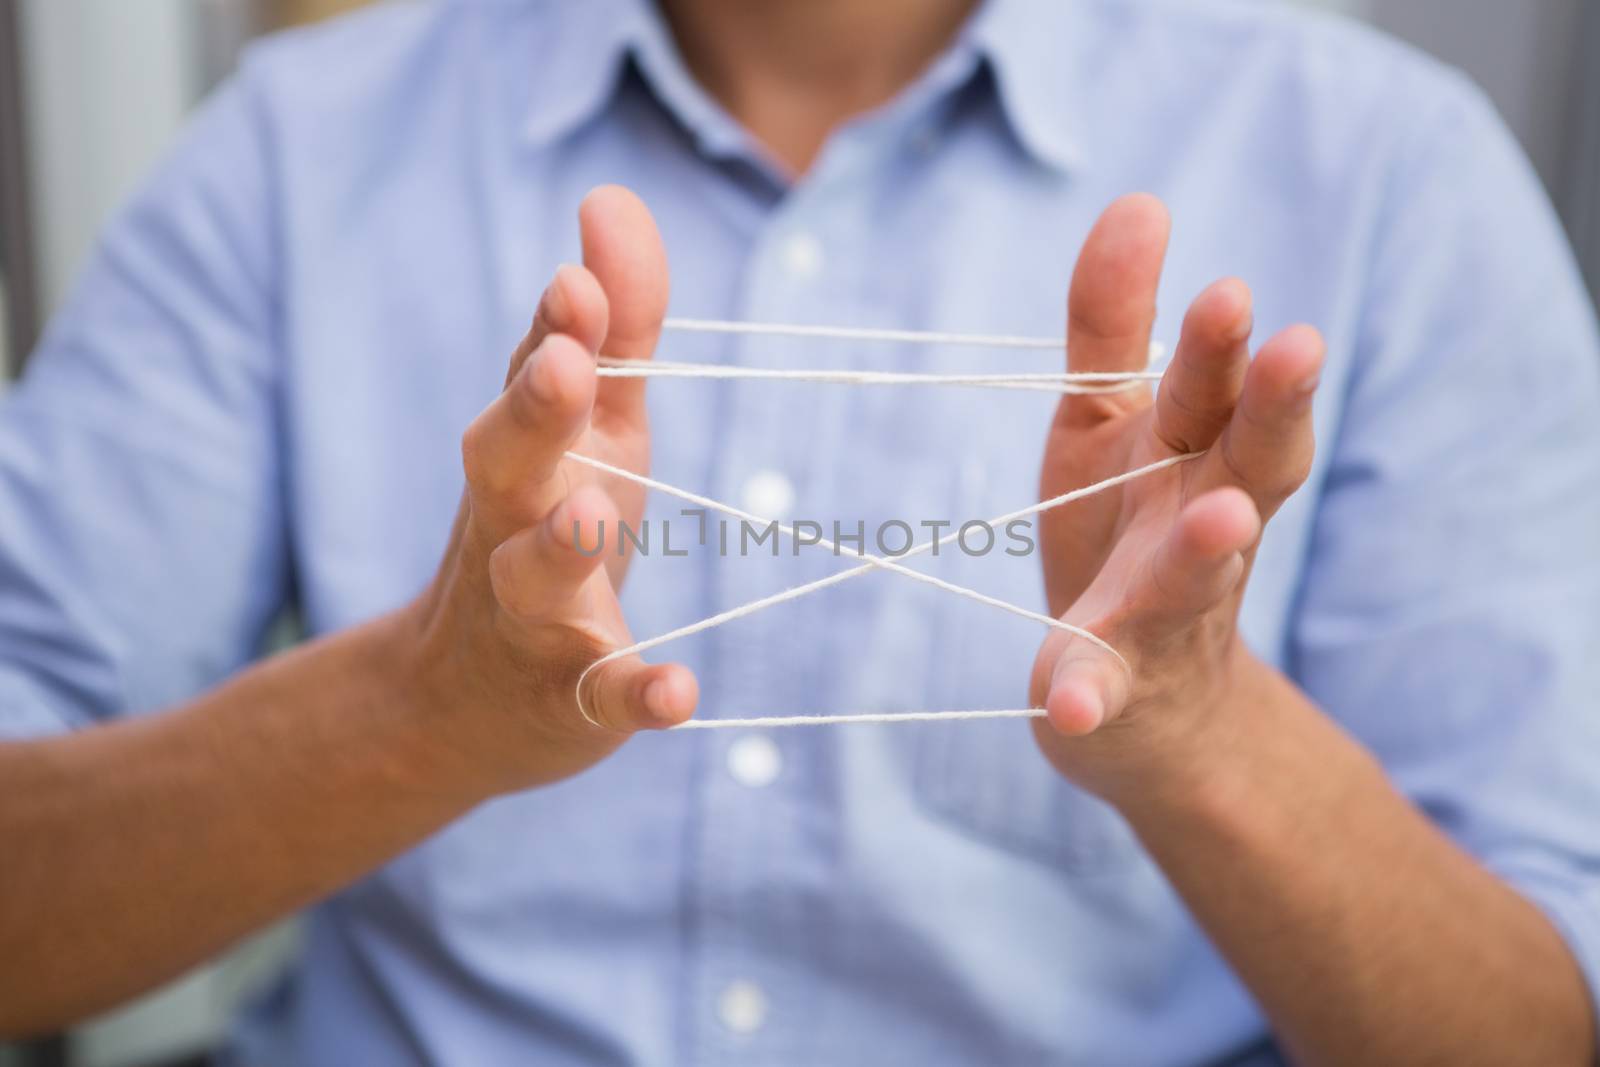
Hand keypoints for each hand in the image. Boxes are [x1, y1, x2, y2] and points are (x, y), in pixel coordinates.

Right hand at [397, 186, 697, 796]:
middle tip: (559, 364)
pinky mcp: (566, 699)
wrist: (464, 700)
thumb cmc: (548, 529)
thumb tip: (612, 200)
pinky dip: (634, 697)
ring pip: (533, 580)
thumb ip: (617, 330)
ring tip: (590, 509)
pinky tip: (679, 694)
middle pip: (507, 463)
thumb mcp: (595, 430)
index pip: (530, 380)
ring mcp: (531, 616)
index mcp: (525, 454)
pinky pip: (596, 699)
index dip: (555, 332)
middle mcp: (512, 526)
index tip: (577, 284)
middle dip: (531, 412)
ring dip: (558, 547)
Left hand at [1030, 195, 1322, 801]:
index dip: (1226, 346)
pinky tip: (1068, 703)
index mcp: (1199, 455)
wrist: (1141, 700)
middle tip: (1296, 349)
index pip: (1223, 392)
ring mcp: (1164, 612)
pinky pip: (1103, 693)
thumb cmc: (1123, 531)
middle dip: (1270, 410)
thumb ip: (1114, 325)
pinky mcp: (1111, 687)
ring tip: (1224, 519)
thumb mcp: (1108, 420)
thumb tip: (1139, 201)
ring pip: (1193, 576)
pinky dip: (1090, 697)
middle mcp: (1203, 527)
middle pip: (1250, 465)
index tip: (1229, 288)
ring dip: (1211, 546)